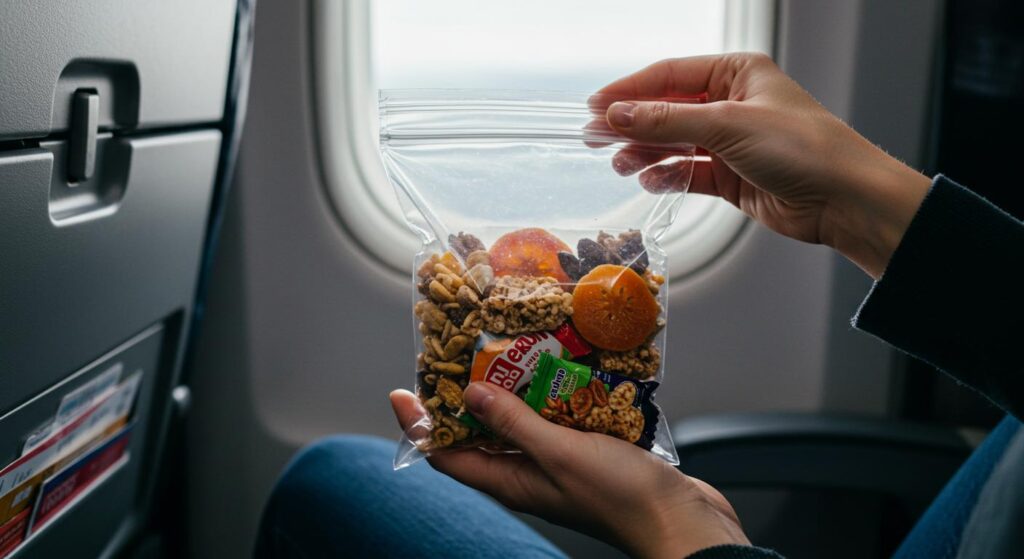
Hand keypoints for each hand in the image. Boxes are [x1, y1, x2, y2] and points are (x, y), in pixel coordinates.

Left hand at [391, 385, 748, 558]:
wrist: (679, 519)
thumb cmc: (621, 497)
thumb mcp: (559, 453)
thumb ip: (515, 422)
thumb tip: (470, 395)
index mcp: (510, 480)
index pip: (446, 454)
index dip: (420, 425)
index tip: (402, 392)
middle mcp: (527, 471)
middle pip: (480, 433)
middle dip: (464, 396)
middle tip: (458, 354)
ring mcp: (556, 461)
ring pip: (520, 421)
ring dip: (512, 388)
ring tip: (506, 349)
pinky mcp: (585, 448)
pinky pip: (556, 416)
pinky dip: (551, 392)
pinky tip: (559, 365)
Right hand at [590, 53, 931, 278]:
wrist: (842, 199)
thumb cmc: (803, 148)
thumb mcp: (726, 126)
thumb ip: (666, 122)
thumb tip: (618, 115)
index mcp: (736, 73)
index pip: (669, 76)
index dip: (629, 90)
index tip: (595, 107)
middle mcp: (732, 103)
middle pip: (667, 110)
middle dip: (632, 125)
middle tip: (596, 139)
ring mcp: (732, 141)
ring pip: (674, 143)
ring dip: (645, 153)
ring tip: (621, 164)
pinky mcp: (733, 176)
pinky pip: (688, 172)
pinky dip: (667, 176)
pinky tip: (650, 180)